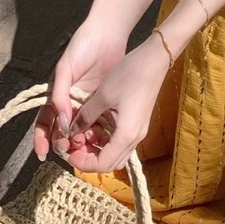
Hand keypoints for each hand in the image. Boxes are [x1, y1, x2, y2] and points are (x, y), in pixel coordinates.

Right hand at [33, 19, 127, 161]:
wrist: (108, 33)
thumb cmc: (82, 47)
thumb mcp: (65, 69)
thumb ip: (60, 94)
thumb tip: (62, 122)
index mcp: (57, 95)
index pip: (45, 122)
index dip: (42, 138)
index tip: (43, 153)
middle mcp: (71, 102)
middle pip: (63, 130)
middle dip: (63, 143)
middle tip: (68, 150)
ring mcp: (88, 103)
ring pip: (81, 129)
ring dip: (81, 141)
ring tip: (84, 146)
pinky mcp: (104, 101)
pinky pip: (99, 121)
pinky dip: (98, 131)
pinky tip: (100, 138)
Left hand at [52, 38, 171, 172]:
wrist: (155, 59)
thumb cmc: (129, 75)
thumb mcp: (103, 95)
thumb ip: (86, 116)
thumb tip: (71, 130)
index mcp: (125, 134)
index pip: (102, 164)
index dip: (83, 163)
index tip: (69, 153)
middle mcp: (135, 138)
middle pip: (110, 163)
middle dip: (90, 159)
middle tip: (74, 147)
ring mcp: (139, 130)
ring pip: (117, 154)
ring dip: (99, 151)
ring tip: (84, 136)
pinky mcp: (139, 122)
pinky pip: (122, 143)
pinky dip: (108, 142)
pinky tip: (97, 128)